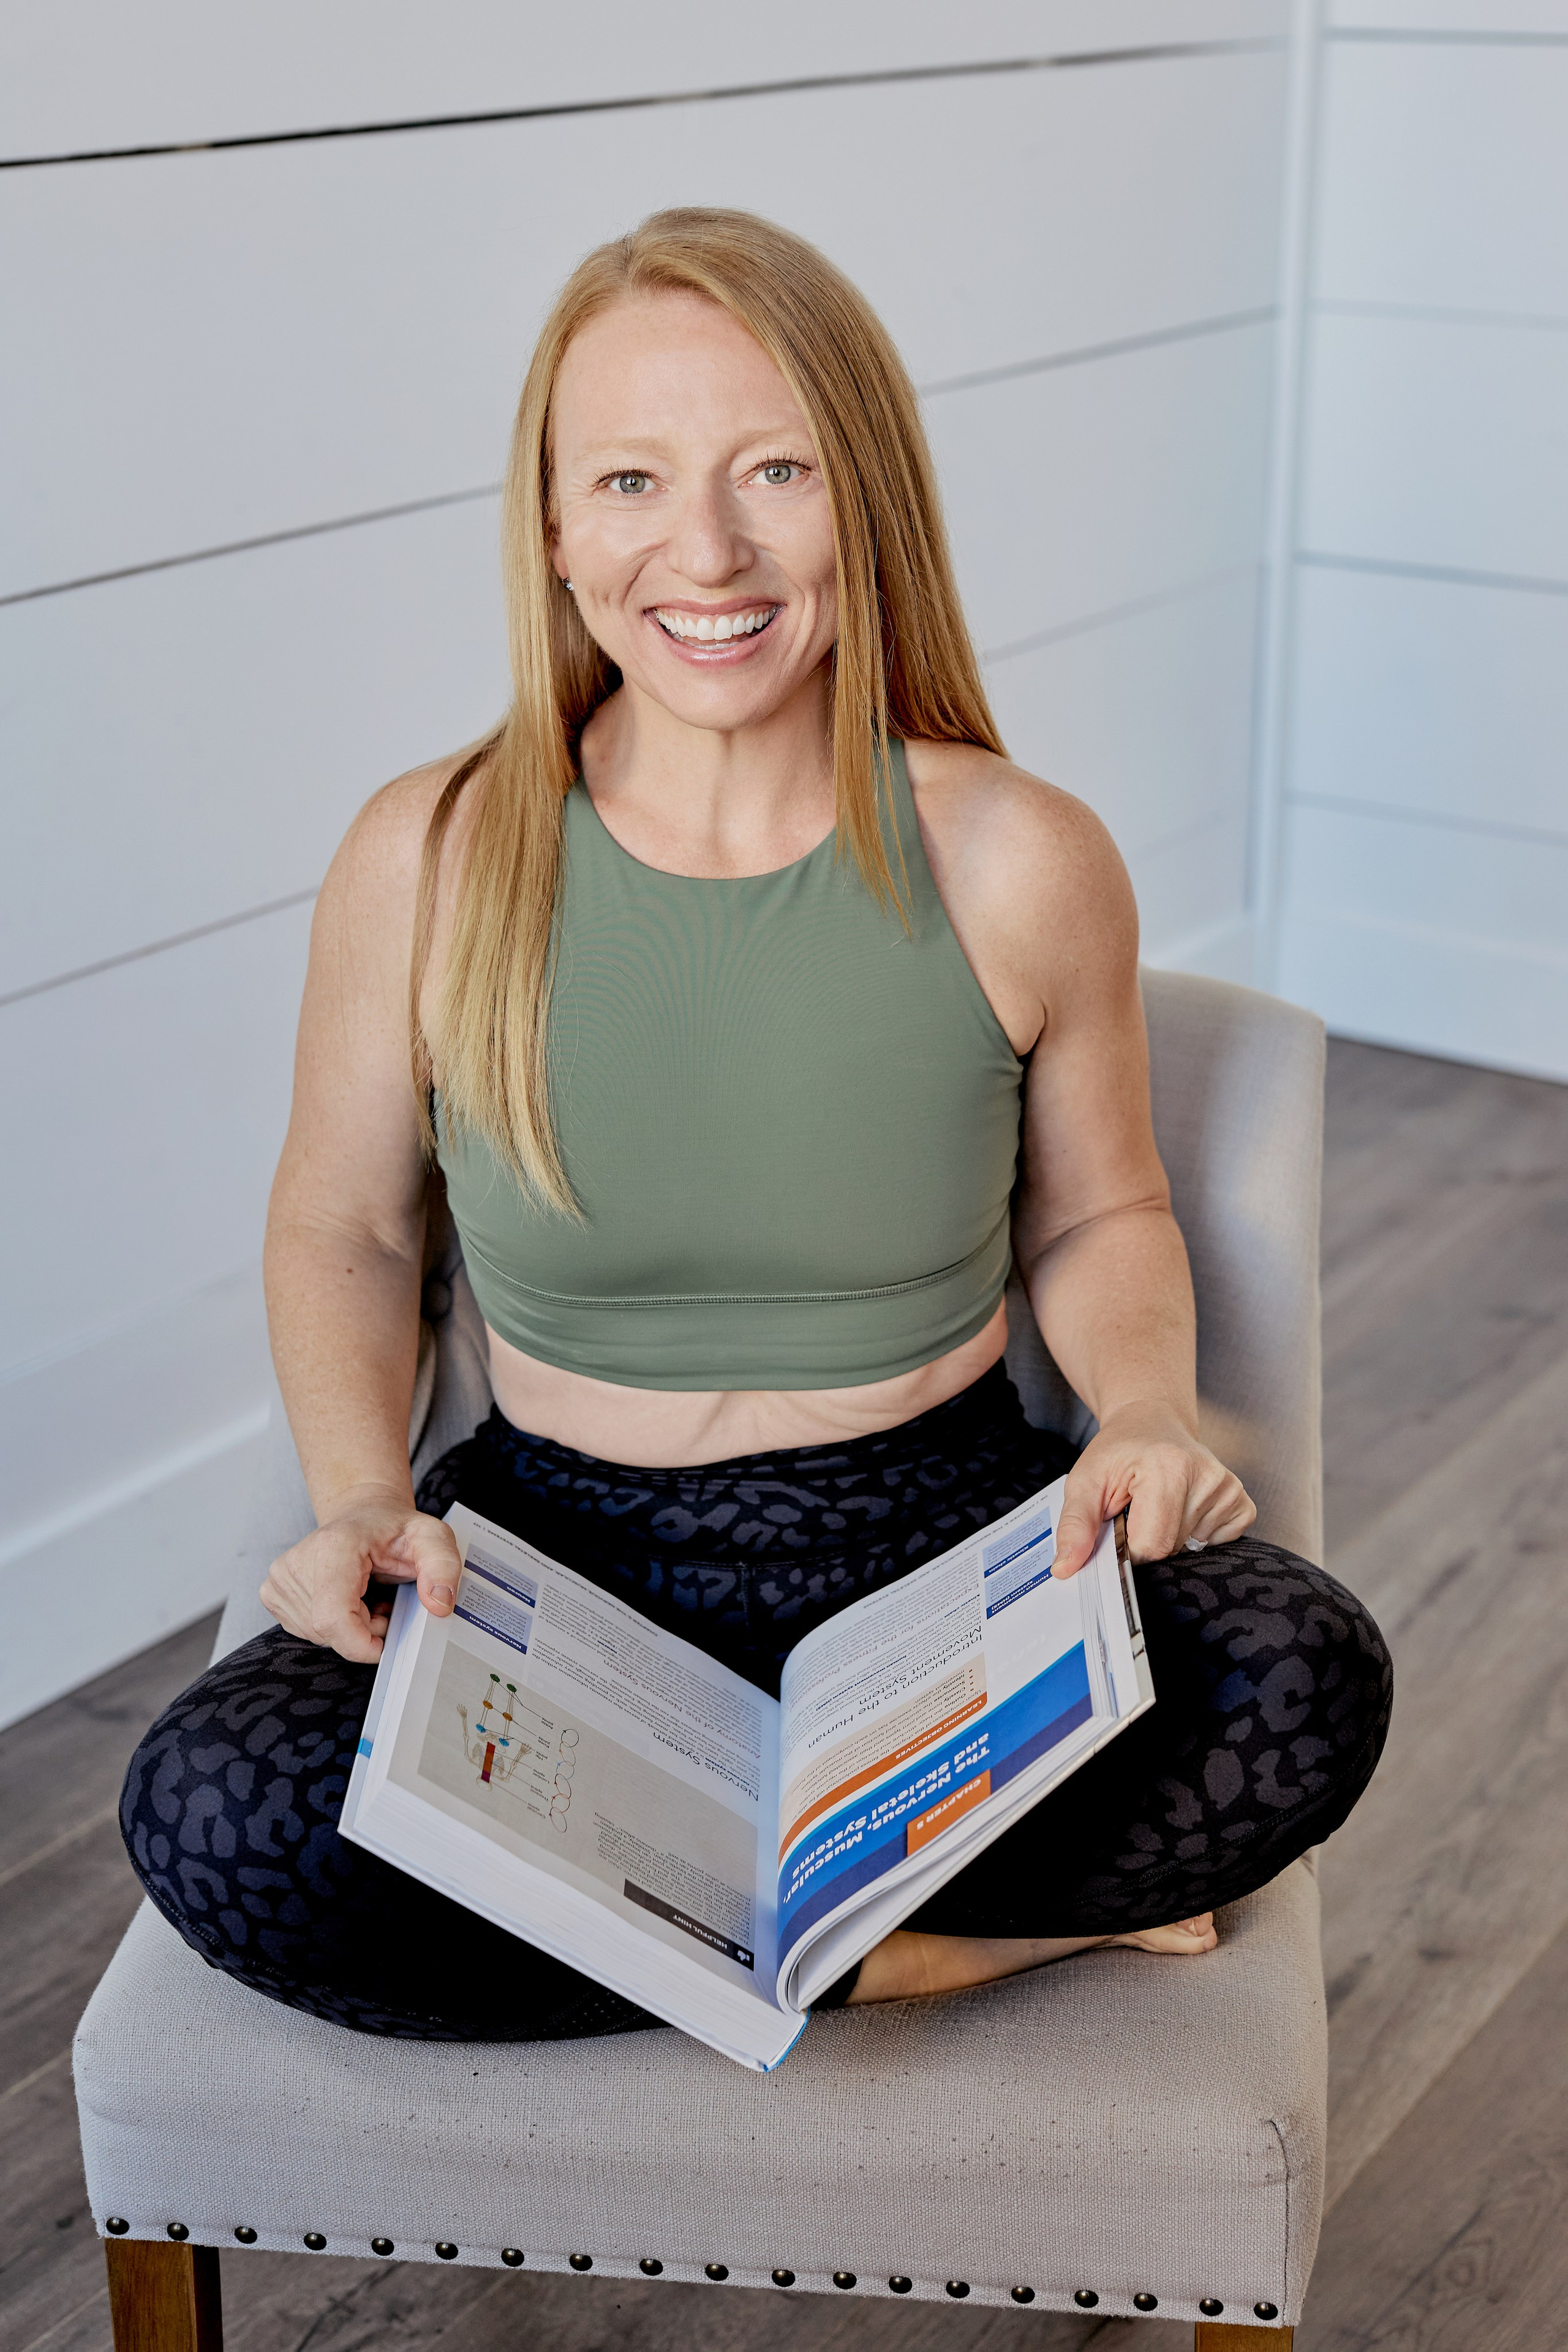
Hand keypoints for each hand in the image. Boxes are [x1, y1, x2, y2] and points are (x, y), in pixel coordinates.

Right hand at [260, 1483, 463, 1661]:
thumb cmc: (394, 1528)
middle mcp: (297, 1562)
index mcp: (332, 1547)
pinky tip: (346, 1601)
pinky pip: (306, 1630)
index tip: (385, 1641)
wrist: (363, 1514)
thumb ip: (443, 1566)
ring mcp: (279, 1578)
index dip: (361, 1643)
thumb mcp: (432, 1537)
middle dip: (363, 1632)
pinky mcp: (272, 1592)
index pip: (333, 1617)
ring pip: (318, 1635)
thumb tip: (439, 1604)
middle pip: (329, 1631)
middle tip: (383, 1605)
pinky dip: (332, 1625)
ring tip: (366, 1599)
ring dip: (349, 1629)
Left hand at [1050, 1401, 1254, 1578]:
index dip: (1129, 1548)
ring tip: (1160, 1504)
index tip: (1121, 1525)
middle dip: (1149, 1541)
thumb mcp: (1084, 1482)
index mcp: (1167, 1467)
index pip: (1151, 1546)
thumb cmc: (1118, 1452)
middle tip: (1139, 1509)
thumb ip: (1075, 1525)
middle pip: (1173, 1549)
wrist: (1151, 1422)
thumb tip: (1064, 1568)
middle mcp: (1206, 1475)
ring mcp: (1228, 1488)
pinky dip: (1197, 1535)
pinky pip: (1219, 1543)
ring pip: (1193, 1550)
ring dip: (1171, 1537)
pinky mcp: (1241, 1499)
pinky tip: (1183, 1509)